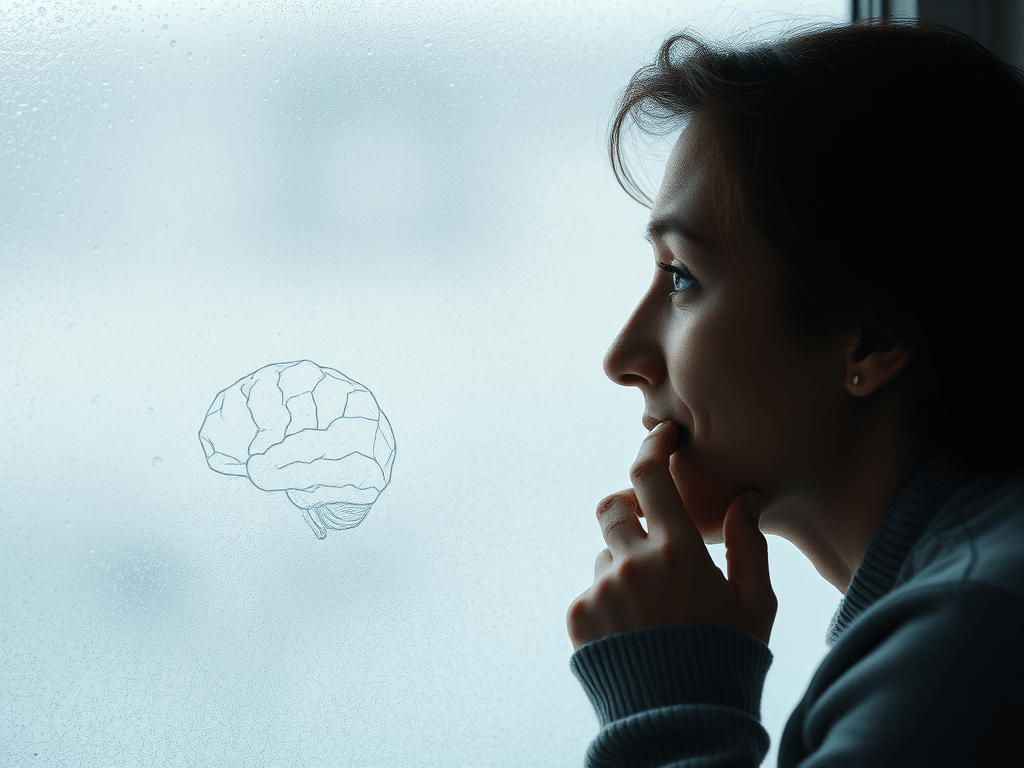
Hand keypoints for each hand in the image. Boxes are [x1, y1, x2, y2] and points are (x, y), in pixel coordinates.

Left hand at [566, 420, 776, 649]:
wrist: (681, 723)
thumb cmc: (727, 659)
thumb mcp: (754, 604)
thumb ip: (748, 545)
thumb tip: (745, 499)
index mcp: (679, 551)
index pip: (650, 476)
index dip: (651, 447)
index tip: (660, 437)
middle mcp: (633, 562)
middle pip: (613, 508)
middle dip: (629, 514)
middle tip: (651, 537)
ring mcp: (601, 589)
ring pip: (605, 555)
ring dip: (624, 566)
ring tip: (654, 611)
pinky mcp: (578, 616)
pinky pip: (591, 590)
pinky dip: (611, 601)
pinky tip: (637, 632)